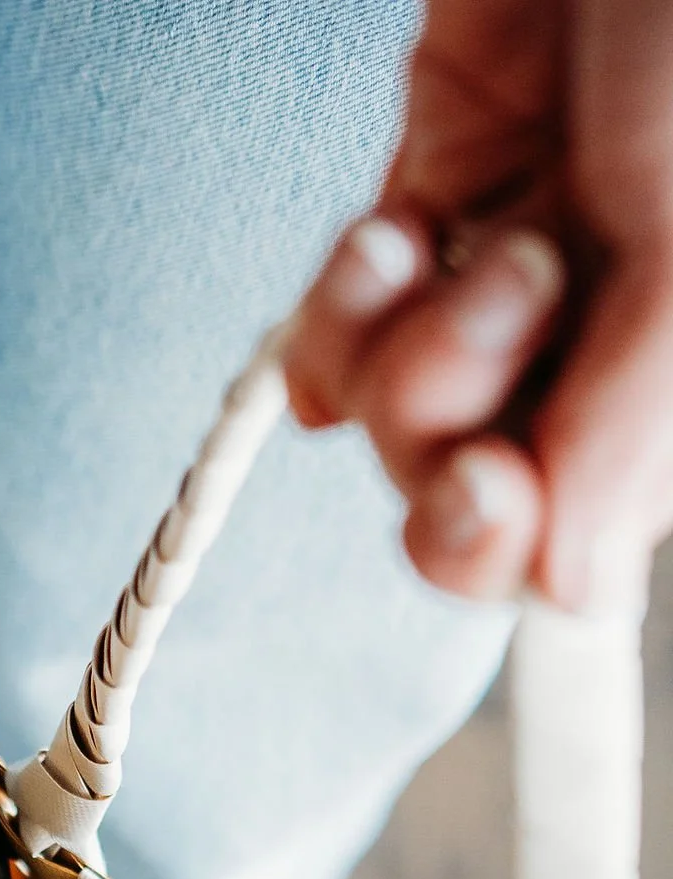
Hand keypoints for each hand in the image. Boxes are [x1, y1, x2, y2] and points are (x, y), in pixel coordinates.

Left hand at [285, 0, 672, 610]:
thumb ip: (636, 417)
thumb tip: (574, 594)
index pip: (581, 535)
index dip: (514, 545)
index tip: (494, 489)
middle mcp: (607, 327)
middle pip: (469, 497)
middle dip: (446, 447)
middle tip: (490, 329)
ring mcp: (513, 260)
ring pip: (395, 418)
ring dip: (403, 360)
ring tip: (460, 246)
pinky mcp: (431, 187)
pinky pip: (342, 330)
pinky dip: (339, 315)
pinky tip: (384, 243)